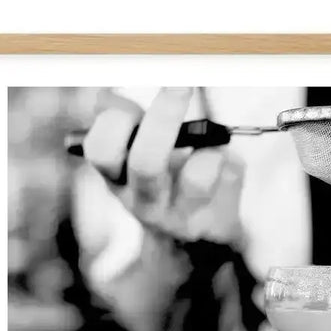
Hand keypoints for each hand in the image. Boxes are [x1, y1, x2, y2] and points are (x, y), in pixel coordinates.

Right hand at [81, 87, 243, 243]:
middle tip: (182, 85)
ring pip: (197, 176)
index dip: (116, 119)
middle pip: (147, 161)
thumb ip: (126, 122)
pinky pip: (228, 175)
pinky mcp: (216, 224)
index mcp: (118, 180)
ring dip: (208, 149)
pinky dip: (229, 160)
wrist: (194, 245)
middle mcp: (144, 202)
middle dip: (165, 117)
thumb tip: (110, 94)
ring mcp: (182, 217)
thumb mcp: (136, 155)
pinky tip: (224, 168)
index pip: (101, 149)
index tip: (138, 96)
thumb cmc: (164, 184)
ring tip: (209, 147)